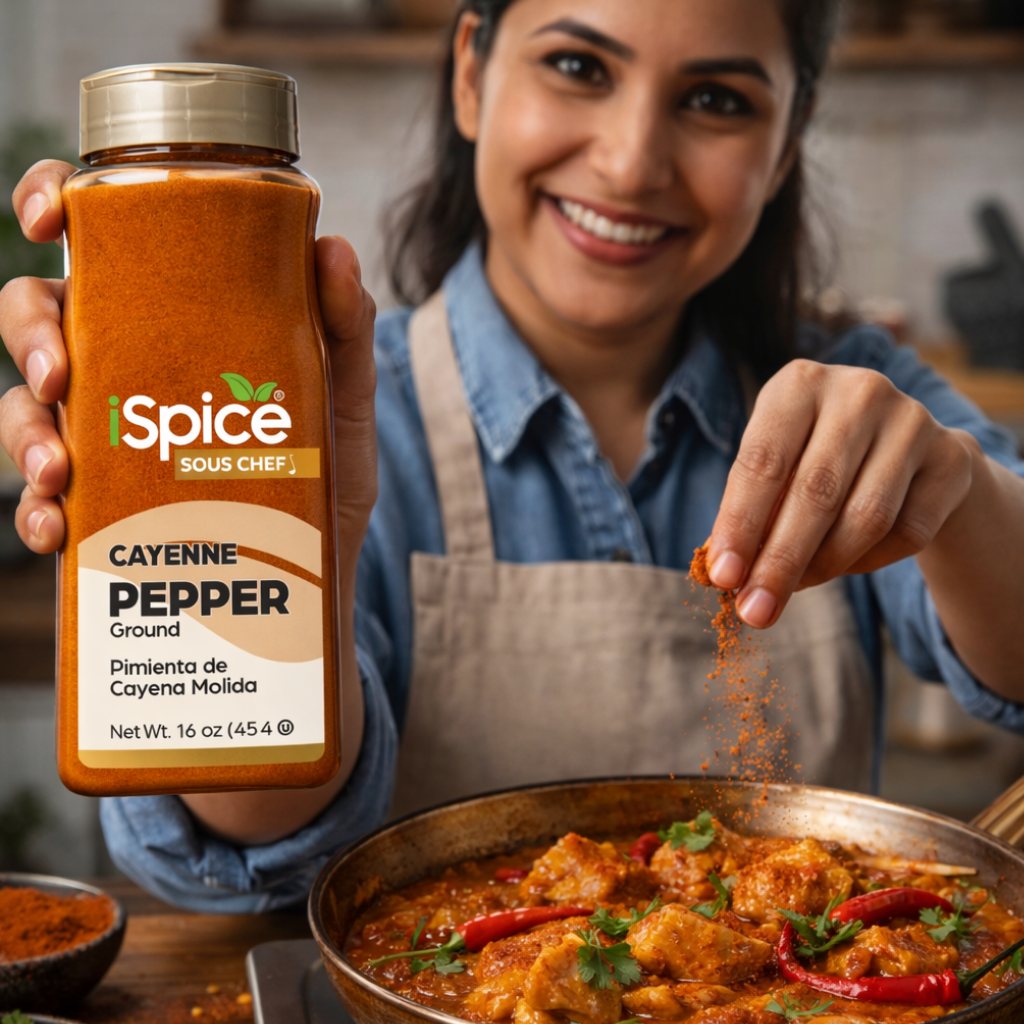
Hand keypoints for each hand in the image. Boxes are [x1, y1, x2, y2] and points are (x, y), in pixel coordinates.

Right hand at [0, 161, 378, 574]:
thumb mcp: (346, 396)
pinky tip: (59, 526)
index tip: (47, 218)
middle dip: (30, 333)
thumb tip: (333, 248)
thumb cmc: (327, 469)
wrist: (319, 566)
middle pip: (39, 313)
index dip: (52, 204)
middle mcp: (128, 365)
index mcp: (175, 317)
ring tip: (58, 470)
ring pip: (24, 407)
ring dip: (24, 432)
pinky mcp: (101, 505)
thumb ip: (345, 327)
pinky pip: (41, 502)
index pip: (98, 241)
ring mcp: (108, 435)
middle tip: (59, 375)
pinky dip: (37, 513)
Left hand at [706, 360, 976, 628]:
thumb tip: (725, 573)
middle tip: (755, 612)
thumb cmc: (814, 458)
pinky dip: (868, 562)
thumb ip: (749, 511)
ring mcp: (912, 421)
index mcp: (799, 383)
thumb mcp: (776, 467)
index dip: (740, 523)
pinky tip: (844, 566)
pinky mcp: (951, 457)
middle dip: (780, 561)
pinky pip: (907, 531)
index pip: (763, 461)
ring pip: (865, 517)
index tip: (722, 577)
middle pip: (815, 492)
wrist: (906, 447)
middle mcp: (858, 392)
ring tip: (793, 591)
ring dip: (824, 567)